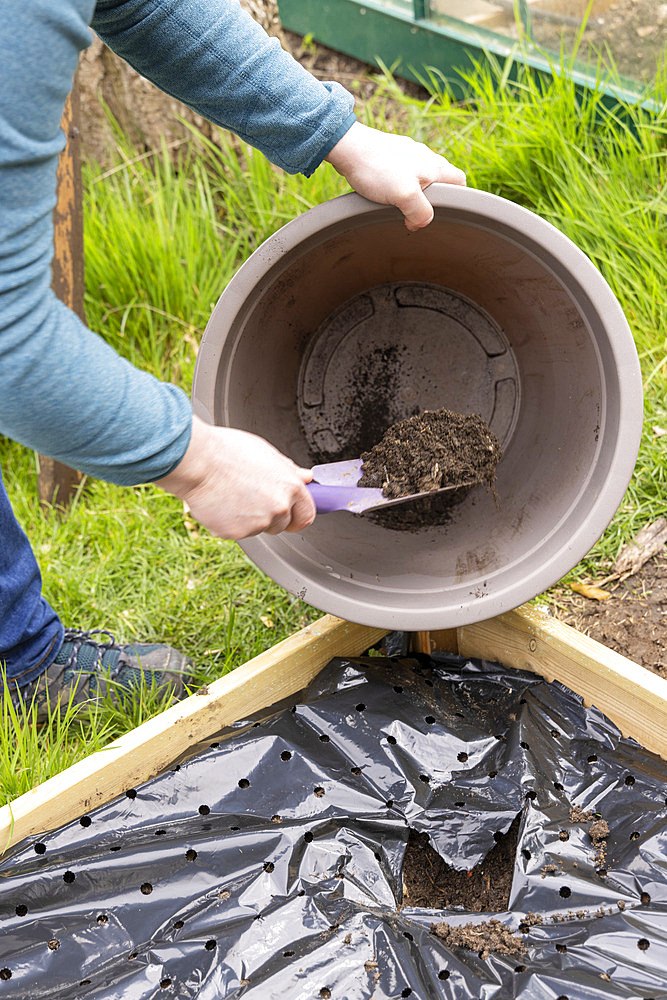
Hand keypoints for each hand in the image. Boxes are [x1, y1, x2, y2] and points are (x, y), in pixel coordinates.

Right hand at [155, 416, 315, 539]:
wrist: (197, 462)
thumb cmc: (227, 451)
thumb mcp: (265, 453)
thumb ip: (288, 470)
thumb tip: (305, 477)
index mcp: (289, 486)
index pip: (306, 514)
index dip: (298, 515)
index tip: (293, 516)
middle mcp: (278, 507)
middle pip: (283, 525)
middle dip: (271, 517)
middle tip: (252, 499)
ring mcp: (258, 523)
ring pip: (259, 529)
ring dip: (249, 519)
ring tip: (232, 495)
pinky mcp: (236, 533)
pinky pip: (237, 532)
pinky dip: (229, 523)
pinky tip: (220, 503)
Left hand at [325, 121, 464, 230]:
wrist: (348, 147)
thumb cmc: (376, 169)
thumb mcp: (405, 196)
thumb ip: (421, 212)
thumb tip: (420, 223)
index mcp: (435, 166)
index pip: (460, 182)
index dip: (456, 200)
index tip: (441, 214)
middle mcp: (426, 157)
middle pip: (441, 180)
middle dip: (432, 199)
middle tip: (416, 214)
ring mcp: (408, 153)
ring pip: (421, 176)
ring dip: (413, 193)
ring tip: (399, 205)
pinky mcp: (391, 153)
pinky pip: (402, 172)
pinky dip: (398, 184)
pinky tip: (384, 192)